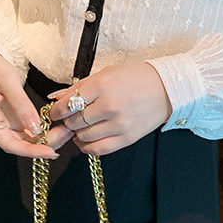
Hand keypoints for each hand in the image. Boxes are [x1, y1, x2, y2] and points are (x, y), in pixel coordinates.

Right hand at [0, 46, 71, 158]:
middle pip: (17, 144)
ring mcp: (2, 122)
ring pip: (23, 139)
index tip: (48, 152)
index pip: (7, 143)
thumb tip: (36, 127)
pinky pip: (26, 130)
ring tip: (64, 132)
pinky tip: (55, 128)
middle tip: (64, 136)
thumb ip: (22, 105)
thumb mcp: (8, 81)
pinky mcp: (10, 118)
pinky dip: (40, 131)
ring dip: (43, 139)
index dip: (29, 151)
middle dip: (41, 145)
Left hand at [46, 62, 171, 156]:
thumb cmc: (137, 78)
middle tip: (69, 118)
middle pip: (74, 121)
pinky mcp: (127, 138)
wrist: (166, 88)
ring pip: (83, 137)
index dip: (57, 111)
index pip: (68, 104)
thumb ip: (80, 87)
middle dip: (67, 121)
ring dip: (77, 133)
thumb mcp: (106, 73)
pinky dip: (87, 147)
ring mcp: (119, 124)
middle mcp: (109, 106)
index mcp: (102, 85)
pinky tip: (87, 139)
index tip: (55, 112)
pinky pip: (98, 149)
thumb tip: (57, 97)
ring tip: (81, 126)